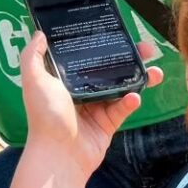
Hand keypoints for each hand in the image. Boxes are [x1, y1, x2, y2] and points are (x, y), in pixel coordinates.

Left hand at [19, 31, 158, 172]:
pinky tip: (135, 96)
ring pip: (121, 88)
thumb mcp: (34, 80)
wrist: (58, 155)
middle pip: (108, 70)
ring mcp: (95, 108)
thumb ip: (33, 55)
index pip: (85, 57)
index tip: (117, 32)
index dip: (101, 44)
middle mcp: (79, 92)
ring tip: (154, 71)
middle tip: (146, 49)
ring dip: (139, 78)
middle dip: (129, 58)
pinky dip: (131, 101)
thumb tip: (39, 33)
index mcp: (63, 80)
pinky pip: (122, 109)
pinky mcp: (107, 124)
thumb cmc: (45, 116)